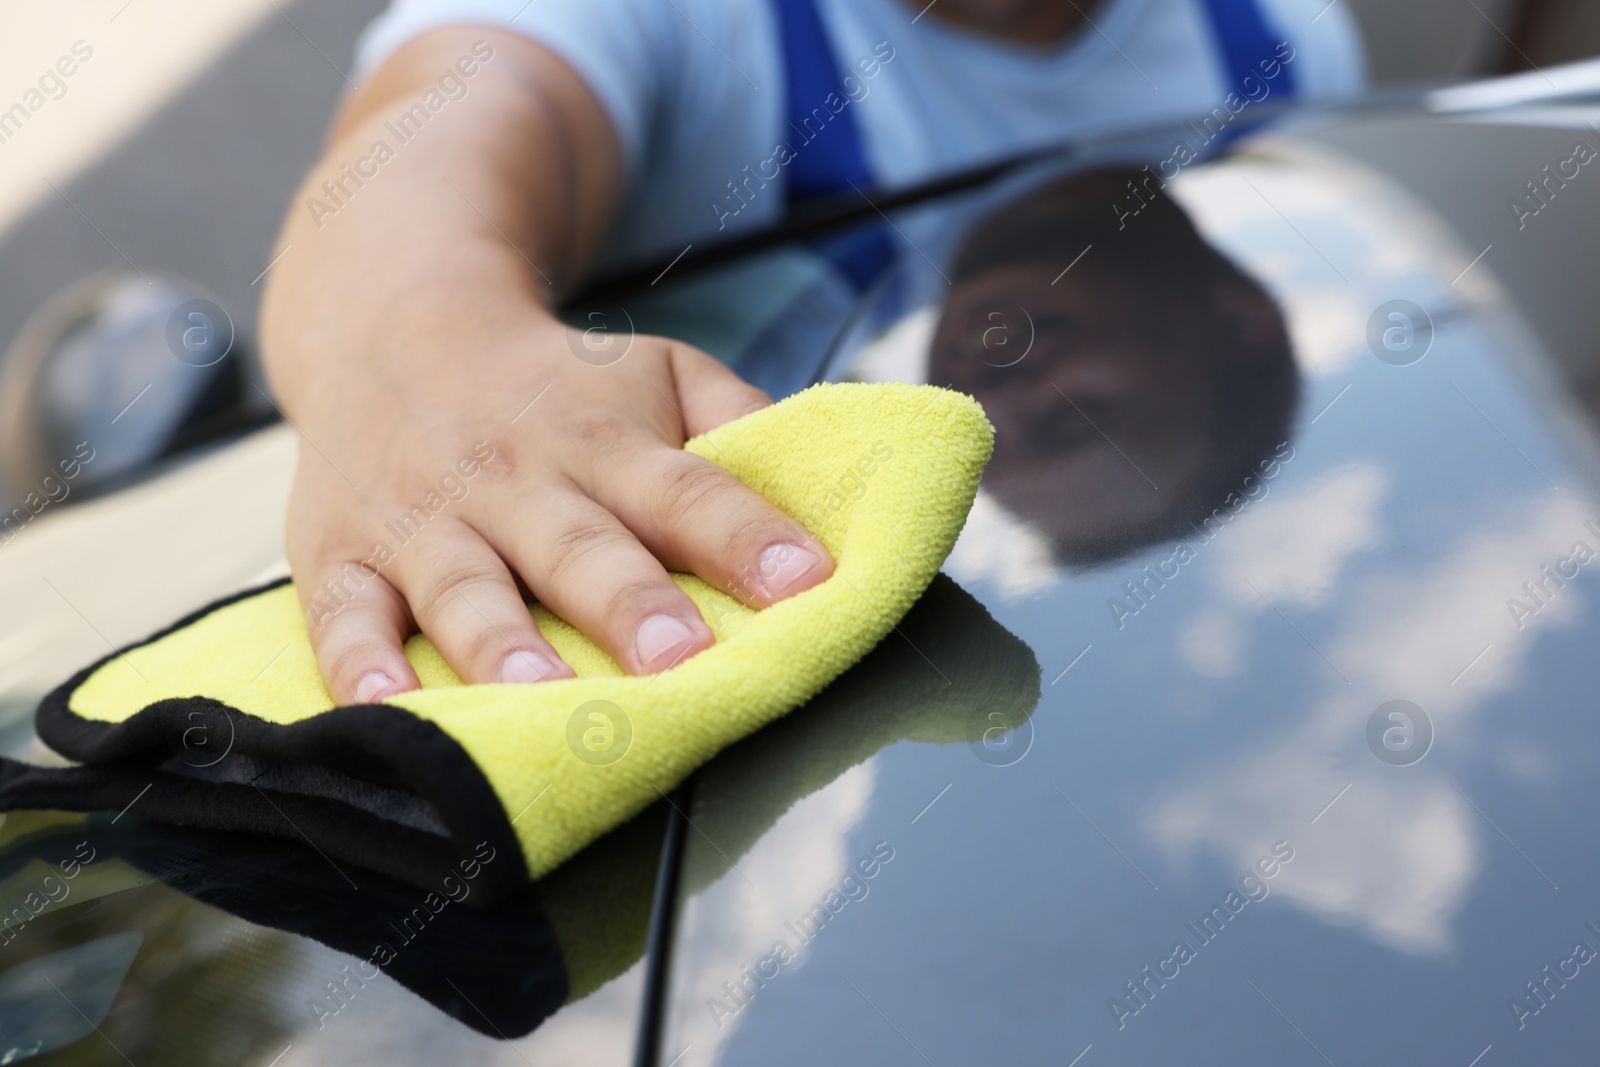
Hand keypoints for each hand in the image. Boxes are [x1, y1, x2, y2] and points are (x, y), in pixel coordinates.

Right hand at [277, 309, 833, 703]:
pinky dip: (359, 662)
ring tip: (542, 696)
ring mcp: (424, 518)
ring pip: (465, 586)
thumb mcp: (654, 371)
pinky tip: (384, 705)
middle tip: (682, 657)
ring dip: (503, 644)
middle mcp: (515, 479)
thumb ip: (734, 420)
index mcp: (600, 437)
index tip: (806, 582)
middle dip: (631, 603)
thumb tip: (828, 482)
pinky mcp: (341, 553)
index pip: (684, 489)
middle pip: (580, 546)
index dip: (744, 534)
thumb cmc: (551, 383)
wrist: (391, 331)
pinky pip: (343, 613)